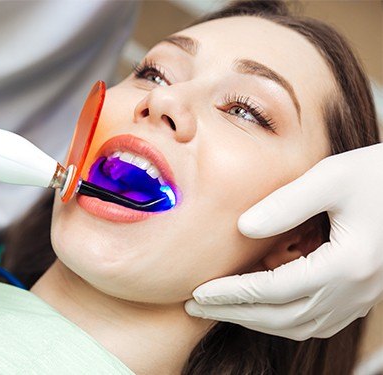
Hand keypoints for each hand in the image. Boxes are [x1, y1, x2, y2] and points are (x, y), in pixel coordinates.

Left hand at [185, 143, 382, 339]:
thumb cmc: (377, 175)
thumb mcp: (331, 176)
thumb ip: (286, 203)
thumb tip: (242, 228)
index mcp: (347, 264)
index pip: (274, 290)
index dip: (232, 294)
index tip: (198, 292)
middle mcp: (356, 290)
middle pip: (283, 317)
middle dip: (234, 314)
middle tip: (195, 307)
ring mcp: (361, 298)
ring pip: (300, 326)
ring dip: (257, 321)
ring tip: (220, 309)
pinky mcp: (361, 295)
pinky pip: (317, 323)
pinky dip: (283, 321)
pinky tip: (262, 309)